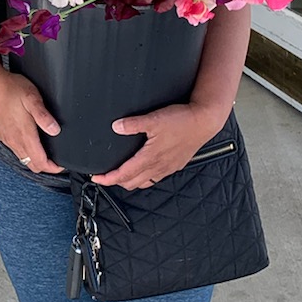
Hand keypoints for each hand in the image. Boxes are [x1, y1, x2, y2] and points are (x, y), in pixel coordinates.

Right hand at [0, 70, 62, 174]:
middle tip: (56, 161)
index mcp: (24, 134)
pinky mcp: (2, 136)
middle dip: (45, 166)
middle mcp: (14, 141)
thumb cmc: (11, 89)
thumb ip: (44, 116)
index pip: (40, 162)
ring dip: (35, 160)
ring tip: (45, 153)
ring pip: (23, 160)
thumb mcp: (32, 98)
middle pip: (32, 165)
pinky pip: (15, 151)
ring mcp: (7, 139)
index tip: (61, 165)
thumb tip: (55, 130)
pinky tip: (29, 143)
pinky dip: (25, 153)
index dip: (53, 167)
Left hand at [91, 102, 225, 190]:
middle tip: (105, 176)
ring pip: (144, 182)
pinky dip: (145, 178)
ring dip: (130, 181)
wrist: (204, 122)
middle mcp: (158, 166)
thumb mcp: (154, 119)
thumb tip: (116, 127)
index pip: (124, 174)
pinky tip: (143, 171)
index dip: (108, 178)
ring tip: (121, 175)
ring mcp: (167, 167)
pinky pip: (156, 178)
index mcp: (150, 157)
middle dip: (116, 181)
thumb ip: (133, 124)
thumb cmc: (181, 120)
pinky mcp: (175, 164)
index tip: (96, 178)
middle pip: (132, 182)